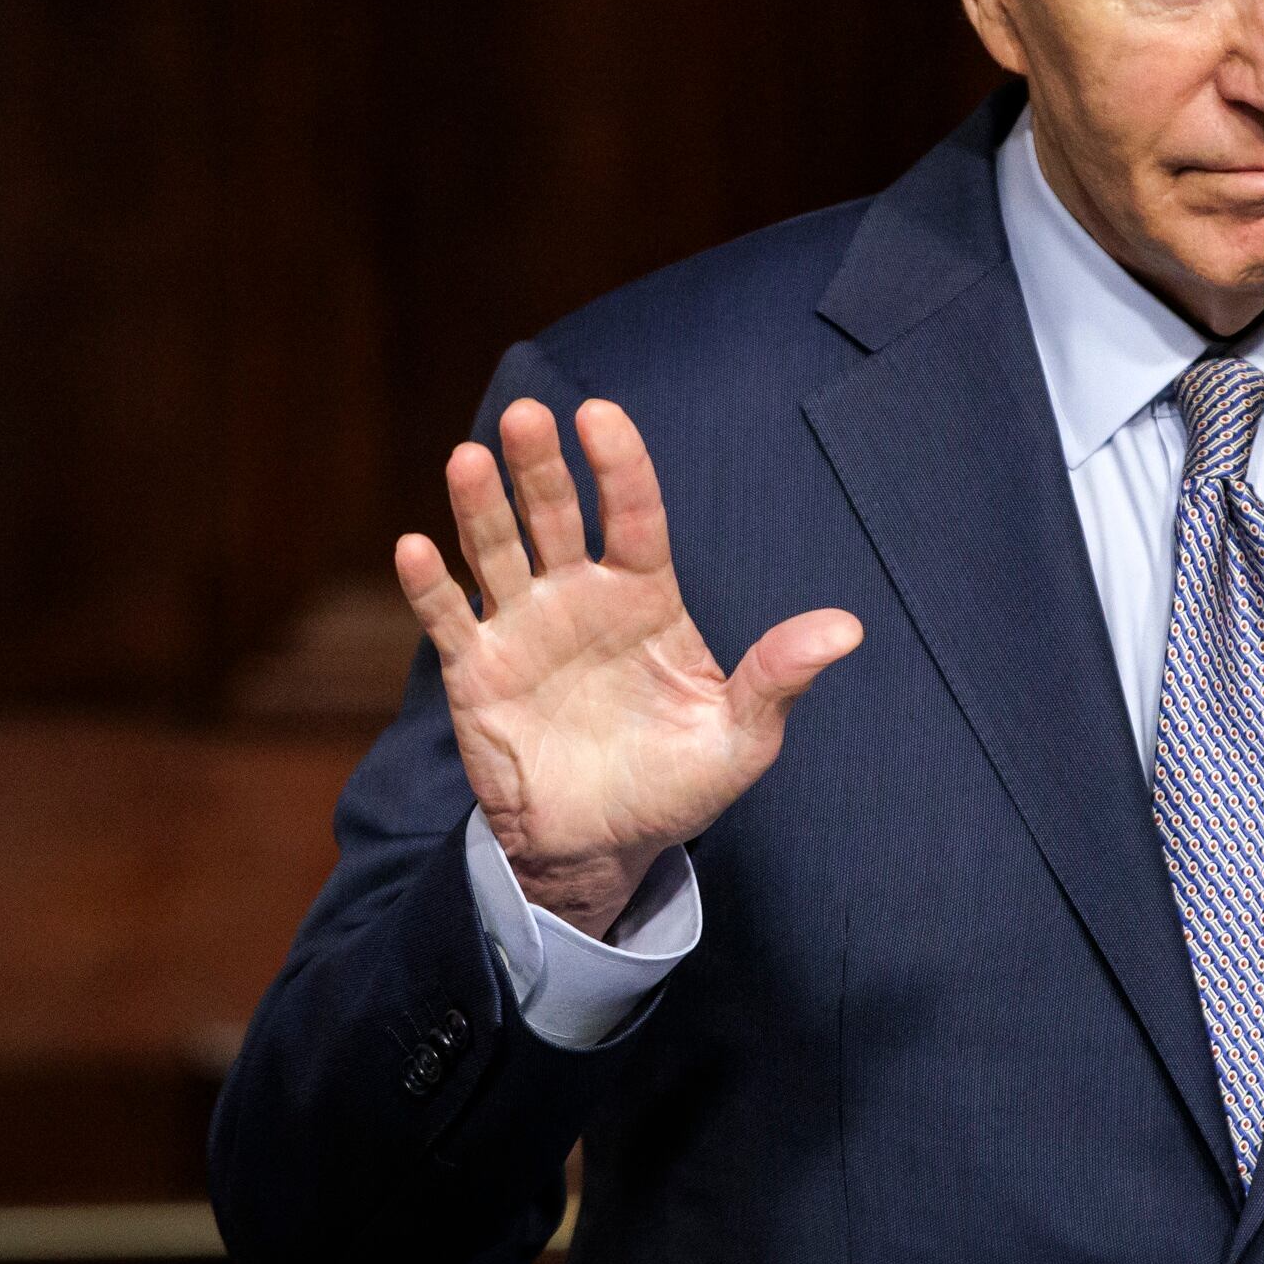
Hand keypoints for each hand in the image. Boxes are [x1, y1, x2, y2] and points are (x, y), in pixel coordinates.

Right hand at [394, 397, 861, 937]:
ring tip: (468, 459)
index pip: (634, 515)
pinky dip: (430, 586)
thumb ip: (778, 676)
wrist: (600, 848)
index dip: (620, 466)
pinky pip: (449, 619)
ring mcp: (523, 628)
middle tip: (529, 415)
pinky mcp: (476, 671)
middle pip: (557, 515)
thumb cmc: (676, 784)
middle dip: (541, 466)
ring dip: (480, 506)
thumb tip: (847, 628)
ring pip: (497, 551)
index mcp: (645, 596)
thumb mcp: (741, 738)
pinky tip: (415, 549)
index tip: (602, 417)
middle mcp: (579, 596)